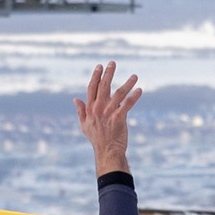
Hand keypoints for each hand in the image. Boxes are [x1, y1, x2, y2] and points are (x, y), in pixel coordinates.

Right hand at [74, 61, 141, 176]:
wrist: (107, 152)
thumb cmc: (97, 139)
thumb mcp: (84, 125)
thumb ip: (80, 111)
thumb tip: (75, 99)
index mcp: (90, 109)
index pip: (91, 88)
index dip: (96, 76)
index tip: (100, 66)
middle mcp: (98, 109)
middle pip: (103, 87)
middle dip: (108, 73)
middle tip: (113, 63)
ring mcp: (108, 113)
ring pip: (118, 94)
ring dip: (127, 83)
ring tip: (135, 76)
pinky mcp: (119, 118)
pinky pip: (127, 104)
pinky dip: (134, 97)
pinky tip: (140, 90)